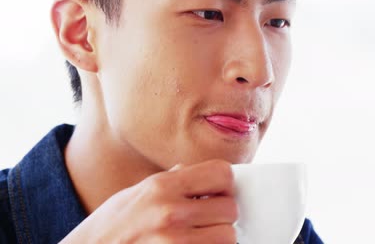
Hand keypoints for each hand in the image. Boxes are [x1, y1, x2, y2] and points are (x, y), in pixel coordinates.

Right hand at [60, 160, 237, 243]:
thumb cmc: (109, 228)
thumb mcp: (135, 193)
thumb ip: (170, 181)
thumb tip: (197, 172)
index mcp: (161, 187)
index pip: (222, 173)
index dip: (224, 184)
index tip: (216, 193)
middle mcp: (170, 212)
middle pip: (230, 209)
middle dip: (221, 216)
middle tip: (205, 221)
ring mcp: (174, 242)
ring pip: (228, 236)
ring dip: (218, 238)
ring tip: (199, 237)